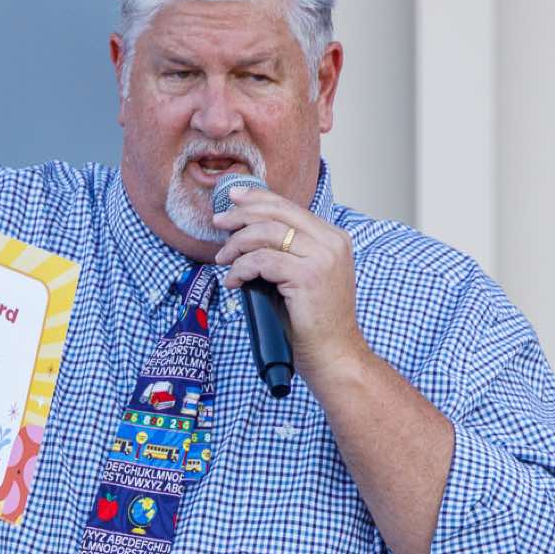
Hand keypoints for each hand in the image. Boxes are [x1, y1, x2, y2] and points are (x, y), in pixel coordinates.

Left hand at [211, 185, 365, 383]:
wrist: (335, 354)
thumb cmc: (315, 321)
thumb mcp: (304, 276)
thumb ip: (287, 251)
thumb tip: (247, 233)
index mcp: (333, 238)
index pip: (290, 207)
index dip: (259, 198)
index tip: (234, 198)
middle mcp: (331, 242)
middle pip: (277, 213)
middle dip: (242, 214)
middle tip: (219, 222)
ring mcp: (322, 258)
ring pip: (267, 234)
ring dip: (237, 244)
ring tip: (223, 259)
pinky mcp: (308, 277)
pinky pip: (262, 261)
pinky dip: (241, 268)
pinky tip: (234, 281)